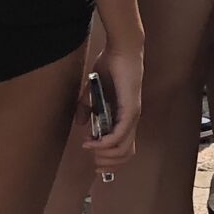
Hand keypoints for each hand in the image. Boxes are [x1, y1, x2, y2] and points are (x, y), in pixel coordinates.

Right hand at [80, 37, 142, 172]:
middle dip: (108, 163)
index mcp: (123, 117)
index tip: (94, 162)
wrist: (121, 50)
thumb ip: (86, 108)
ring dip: (106, 155)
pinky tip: (93, 142)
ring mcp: (132, 115)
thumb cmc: (110, 66)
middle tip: (93, 161)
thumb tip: (81, 124)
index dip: (110, 159)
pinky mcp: (130, 109)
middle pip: (126, 154)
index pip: (123, 147)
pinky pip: (120, 134)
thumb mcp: (92, 91)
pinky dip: (106, 143)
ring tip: (91, 150)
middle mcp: (131, 119)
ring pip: (124, 148)